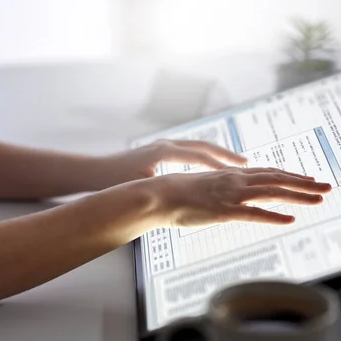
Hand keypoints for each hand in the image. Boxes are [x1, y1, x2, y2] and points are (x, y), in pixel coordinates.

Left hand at [101, 139, 246, 186]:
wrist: (94, 172)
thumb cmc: (114, 180)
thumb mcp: (139, 185)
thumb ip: (159, 189)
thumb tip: (177, 196)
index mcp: (163, 151)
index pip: (199, 156)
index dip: (220, 164)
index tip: (239, 171)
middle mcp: (166, 144)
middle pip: (203, 146)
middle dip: (225, 155)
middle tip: (245, 163)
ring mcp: (163, 146)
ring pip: (198, 147)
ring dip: (217, 155)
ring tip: (235, 164)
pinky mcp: (160, 152)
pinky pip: (189, 152)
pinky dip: (204, 158)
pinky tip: (212, 169)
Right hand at [153, 167, 331, 226]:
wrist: (159, 195)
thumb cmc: (176, 192)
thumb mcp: (204, 186)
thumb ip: (221, 188)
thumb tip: (231, 194)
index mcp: (231, 174)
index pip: (268, 173)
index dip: (291, 176)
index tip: (308, 178)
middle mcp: (235, 181)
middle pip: (277, 180)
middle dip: (305, 183)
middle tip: (328, 186)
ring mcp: (231, 195)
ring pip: (272, 193)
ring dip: (298, 196)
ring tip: (319, 200)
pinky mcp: (223, 211)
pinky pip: (253, 214)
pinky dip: (273, 216)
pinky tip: (290, 220)